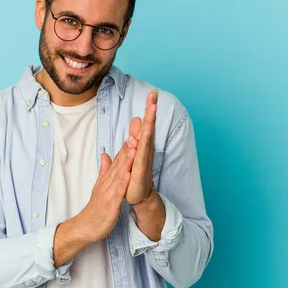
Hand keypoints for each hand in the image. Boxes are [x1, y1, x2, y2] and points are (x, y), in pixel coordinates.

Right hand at [76, 136, 137, 242]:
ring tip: (134, 149)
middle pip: (118, 164)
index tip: (134, 134)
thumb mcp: (99, 186)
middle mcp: (107, 183)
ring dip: (126, 162)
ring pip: (118, 175)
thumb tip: (105, 154)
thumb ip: (104, 170)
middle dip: (127, 149)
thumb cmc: (95, 208)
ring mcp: (108, 193)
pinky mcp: (110, 205)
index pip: (116, 160)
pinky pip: (118, 193)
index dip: (125, 147)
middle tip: (136, 134)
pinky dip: (123, 183)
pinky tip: (128, 174)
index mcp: (106, 179)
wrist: (86, 226)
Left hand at [125, 89, 157, 204]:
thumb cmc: (136, 172)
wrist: (138, 195)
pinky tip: (142, 137)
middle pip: (149, 126)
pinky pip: (141, 156)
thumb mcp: (133, 151)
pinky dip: (141, 147)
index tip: (152, 92)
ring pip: (147, 139)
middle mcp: (146, 149)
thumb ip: (135, 135)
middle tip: (154, 94)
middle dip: (151, 110)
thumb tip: (137, 119)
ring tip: (151, 110)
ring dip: (149, 124)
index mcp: (143, 144)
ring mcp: (144, 159)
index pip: (146, 123)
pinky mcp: (140, 170)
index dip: (149, 108)